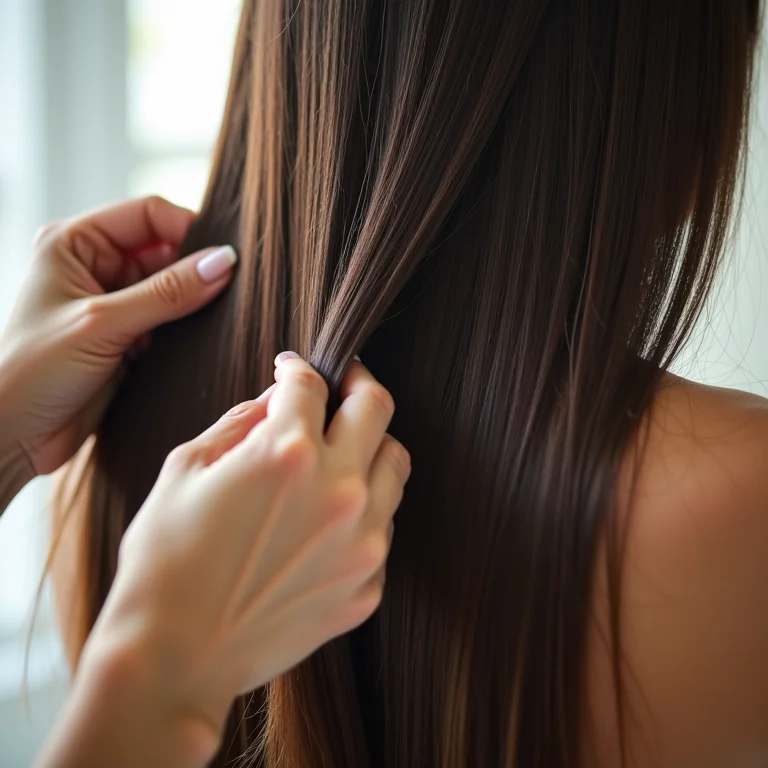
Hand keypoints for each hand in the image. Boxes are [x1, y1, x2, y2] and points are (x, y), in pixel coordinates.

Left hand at [0, 196, 236, 475]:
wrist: (13, 434)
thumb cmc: (31, 371)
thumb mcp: (103, 324)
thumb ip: (166, 292)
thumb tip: (221, 263)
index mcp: (74, 243)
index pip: (147, 214)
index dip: (187, 230)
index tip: (222, 259)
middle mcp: (93, 267)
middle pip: (163, 250)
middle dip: (192, 270)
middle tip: (223, 292)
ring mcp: (111, 303)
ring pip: (170, 288)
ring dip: (190, 303)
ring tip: (207, 319)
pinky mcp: (125, 337)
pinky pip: (168, 320)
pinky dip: (184, 329)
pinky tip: (193, 342)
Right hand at [79, 355, 409, 756]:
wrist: (174, 659)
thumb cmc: (165, 562)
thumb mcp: (185, 470)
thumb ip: (239, 423)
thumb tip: (275, 402)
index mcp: (287, 455)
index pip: (312, 384)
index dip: (299, 367)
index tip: (292, 370)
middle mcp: (339, 492)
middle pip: (378, 408)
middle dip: (358, 385)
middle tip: (343, 385)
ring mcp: (362, 543)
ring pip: (395, 465)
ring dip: (370, 447)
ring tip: (341, 453)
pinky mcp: (367, 585)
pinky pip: (385, 526)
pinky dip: (365, 508)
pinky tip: (330, 517)